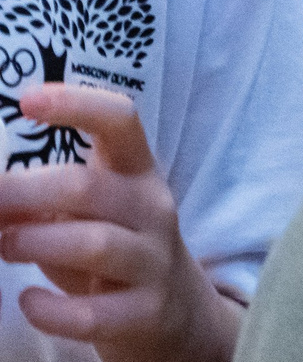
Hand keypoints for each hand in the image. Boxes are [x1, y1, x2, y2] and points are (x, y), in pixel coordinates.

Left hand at [0, 83, 241, 361]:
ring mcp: (153, 262)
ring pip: (95, 244)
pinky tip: (30, 302)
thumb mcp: (89, 212)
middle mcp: (152, 210)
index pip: (121, 122)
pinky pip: (94, 313)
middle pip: (89, 187)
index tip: (26, 100)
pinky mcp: (146, 313)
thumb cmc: (115, 248)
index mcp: (137, 173)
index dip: (77, 105)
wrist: (175, 312)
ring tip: (5, 245)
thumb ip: (41, 199)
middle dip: (24, 192)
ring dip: (37, 242)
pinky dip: (53, 310)